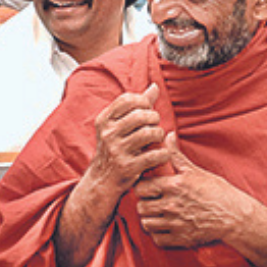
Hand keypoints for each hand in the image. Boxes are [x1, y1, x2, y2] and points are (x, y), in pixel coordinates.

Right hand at [81, 83, 169, 201]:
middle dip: (154, 118)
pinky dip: (163, 154)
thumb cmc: (116, 148)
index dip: (143, 101)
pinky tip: (162, 154)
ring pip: (149, 133)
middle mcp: (108, 134)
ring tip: (158, 138)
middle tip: (155, 125)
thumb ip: (137, 106)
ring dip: (159, 135)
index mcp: (104, 120)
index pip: (127, 99)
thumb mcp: (119, 126)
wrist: (102, 180)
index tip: (147, 110)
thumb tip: (154, 86)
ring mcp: (117, 151)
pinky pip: (155, 155)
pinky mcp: (128, 167)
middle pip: (140, 115)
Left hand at [134, 133, 266, 248]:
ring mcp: (175, 224)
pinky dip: (158, 234)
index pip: (141, 187)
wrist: (235, 216)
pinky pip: (157, 238)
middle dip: (145, 203)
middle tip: (152, 201)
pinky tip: (165, 226)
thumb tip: (167, 136)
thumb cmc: (218, 192)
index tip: (149, 187)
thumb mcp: (196, 171)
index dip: (142, 186)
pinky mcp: (181, 239)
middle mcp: (171, 205)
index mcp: (174, 186)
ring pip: (146, 224)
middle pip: (141, 207)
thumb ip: (176, 155)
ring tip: (157, 214)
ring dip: (150, 219)